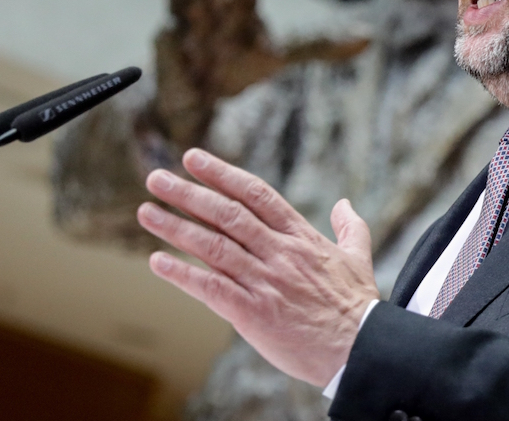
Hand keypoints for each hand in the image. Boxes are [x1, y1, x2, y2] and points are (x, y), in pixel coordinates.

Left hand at [137, 149, 380, 386]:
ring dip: (175, 228)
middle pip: (226, 214)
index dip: (221, 174)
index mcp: (300, 237)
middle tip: (156, 178)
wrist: (361, 351)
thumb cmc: (357, 307)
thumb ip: (350, 227)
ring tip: (146, 212)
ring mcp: (264, 282)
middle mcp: (278, 253)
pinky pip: (211, 289)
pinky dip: (182, 275)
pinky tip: (157, 262)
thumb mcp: (358, 258)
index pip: (255, 194)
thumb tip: (343, 204)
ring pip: (213, 246)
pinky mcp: (253, 313)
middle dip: (188, 193)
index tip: (192, 158)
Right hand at [151, 0, 368, 151]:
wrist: (201, 104)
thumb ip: (318, 41)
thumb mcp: (281, 52)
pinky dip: (167, 40)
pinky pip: (165, 47)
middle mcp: (208, 4)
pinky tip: (168, 33)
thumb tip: (369, 36)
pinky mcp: (168, 58)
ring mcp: (184, 28)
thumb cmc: (237, 62)